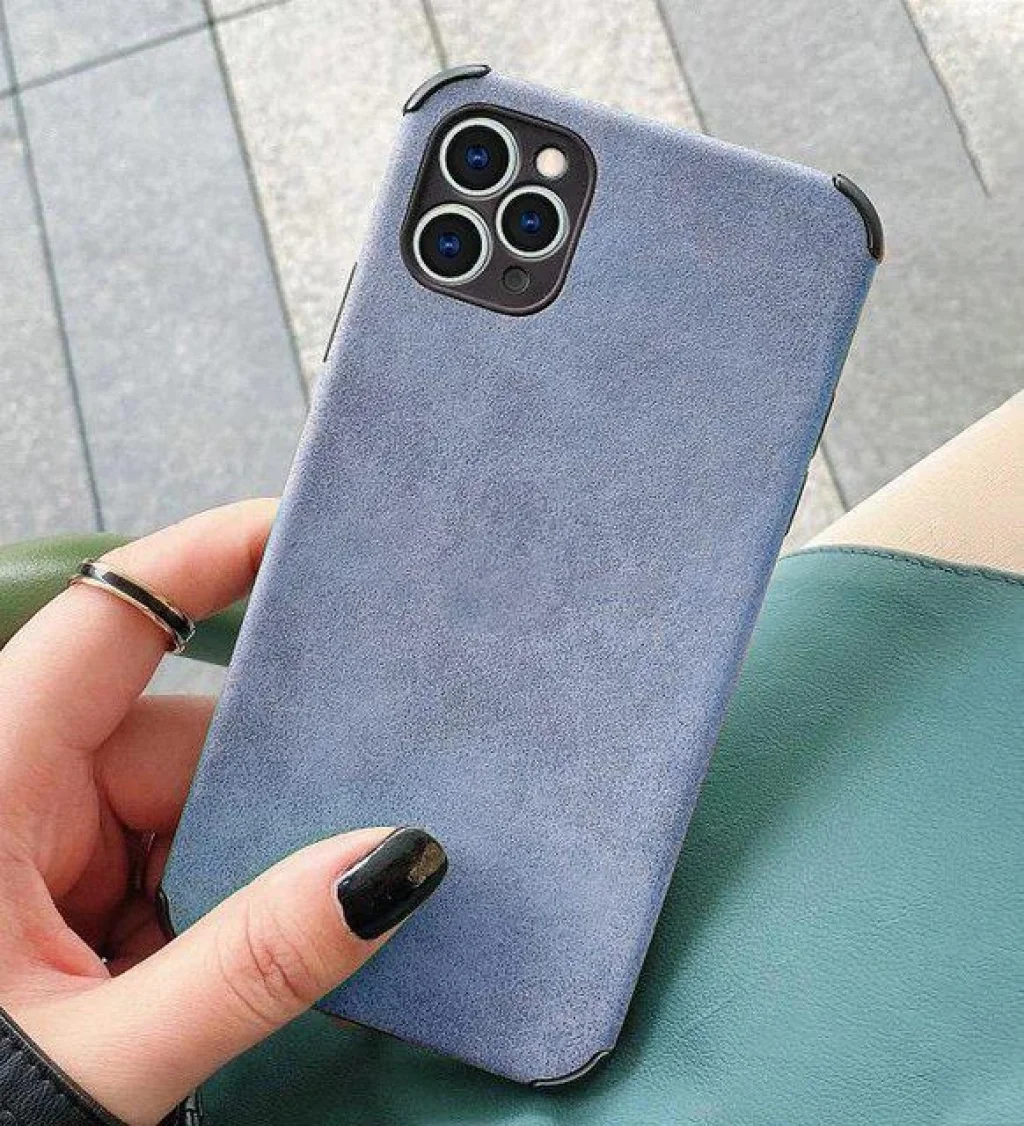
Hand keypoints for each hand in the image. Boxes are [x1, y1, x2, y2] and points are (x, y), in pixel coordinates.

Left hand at [0, 501, 445, 1123]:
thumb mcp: (96, 1055)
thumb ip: (246, 967)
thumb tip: (394, 865)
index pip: (110, 622)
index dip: (209, 556)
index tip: (308, 528)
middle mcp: (21, 793)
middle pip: (185, 737)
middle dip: (282, 783)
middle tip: (392, 801)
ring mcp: (49, 847)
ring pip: (196, 809)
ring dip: (263, 863)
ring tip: (343, 909)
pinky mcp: (72, 897)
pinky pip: (182, 861)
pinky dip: (237, 899)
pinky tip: (289, 942)